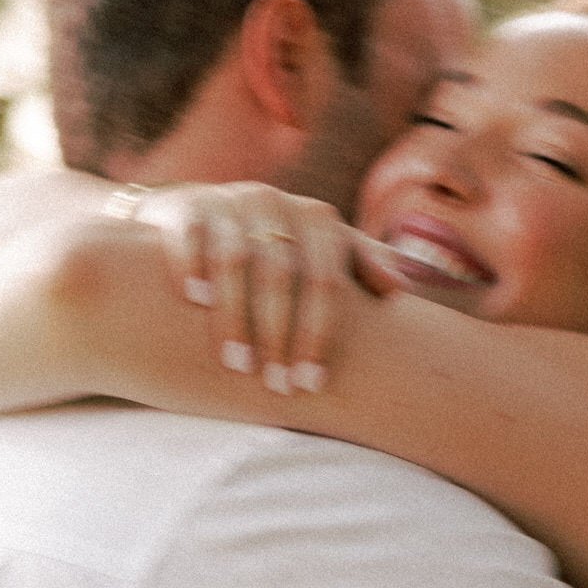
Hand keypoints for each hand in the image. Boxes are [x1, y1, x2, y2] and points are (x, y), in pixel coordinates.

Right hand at [139, 183, 404, 393]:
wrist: (205, 215)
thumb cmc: (277, 249)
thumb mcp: (321, 252)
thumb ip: (361, 264)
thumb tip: (400, 288)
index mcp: (316, 219)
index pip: (325, 280)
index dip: (319, 334)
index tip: (311, 383)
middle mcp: (276, 204)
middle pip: (282, 275)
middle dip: (279, 335)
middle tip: (276, 385)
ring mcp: (230, 202)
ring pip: (235, 260)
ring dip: (235, 315)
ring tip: (235, 365)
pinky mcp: (187, 207)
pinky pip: (190, 235)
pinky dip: (193, 266)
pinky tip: (195, 302)